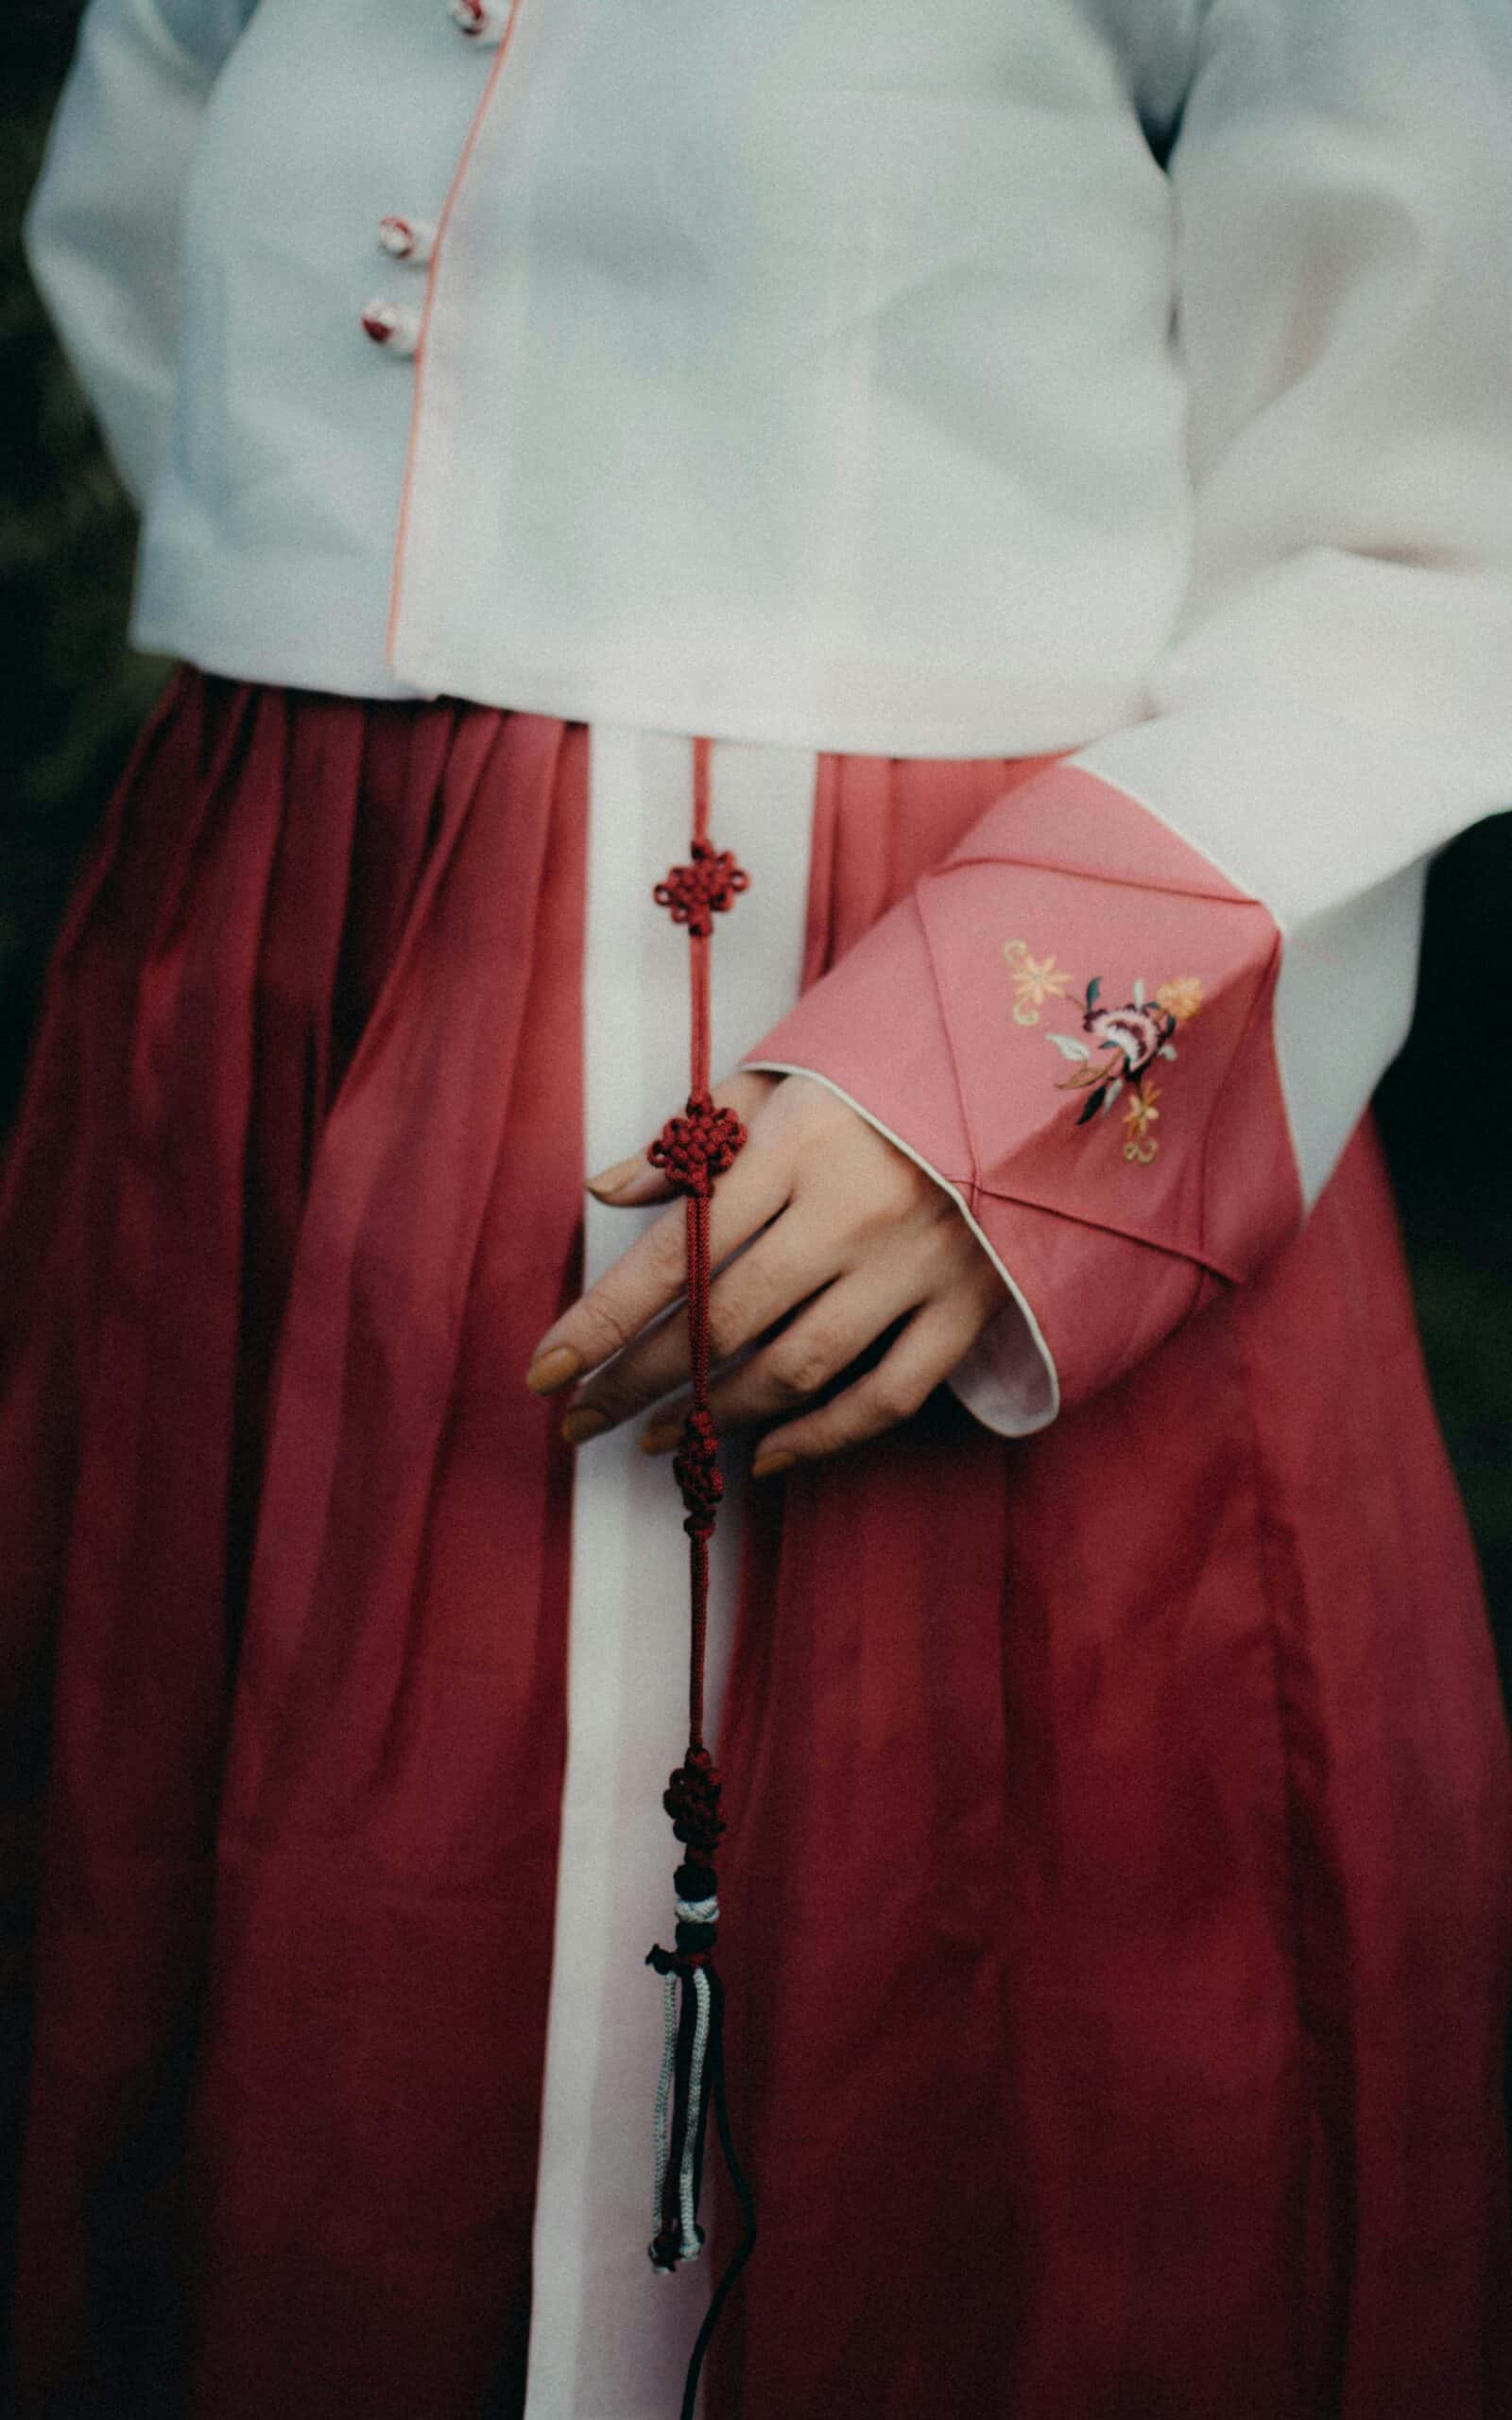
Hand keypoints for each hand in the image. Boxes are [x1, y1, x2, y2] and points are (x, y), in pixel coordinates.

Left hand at [522, 1071, 1005, 1474]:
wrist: (1035, 1073)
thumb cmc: (890, 1075)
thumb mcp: (788, 1077)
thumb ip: (697, 1138)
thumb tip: (605, 1192)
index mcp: (799, 1145)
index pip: (676, 1253)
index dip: (601, 1323)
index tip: (542, 1371)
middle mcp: (852, 1211)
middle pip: (723, 1321)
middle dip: (637, 1381)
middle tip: (580, 1420)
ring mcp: (916, 1265)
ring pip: (796, 1367)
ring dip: (715, 1413)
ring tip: (657, 1436)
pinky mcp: (969, 1306)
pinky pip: (886, 1396)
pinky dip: (821, 1438)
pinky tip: (766, 1455)